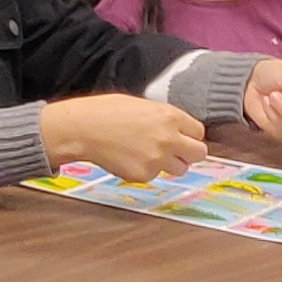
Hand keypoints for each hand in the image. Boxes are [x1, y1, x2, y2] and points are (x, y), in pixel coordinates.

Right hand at [40, 94, 207, 181]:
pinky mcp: (143, 175)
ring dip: (169, 164)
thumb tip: (177, 128)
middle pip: (199, 154)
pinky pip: (154, 176)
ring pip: (180, 169)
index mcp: (169, 116)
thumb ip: (164, 117)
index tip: (182, 137)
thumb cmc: (106, 112)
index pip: (199, 132)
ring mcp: (157, 159)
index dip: (189, 135)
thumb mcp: (141, 105)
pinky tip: (130, 158)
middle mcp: (168, 138)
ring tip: (148, 154)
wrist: (82, 129)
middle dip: (189, 153)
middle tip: (176, 152)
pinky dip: (145, 170)